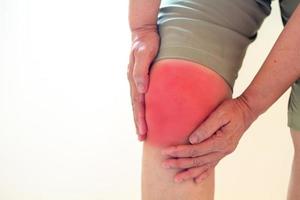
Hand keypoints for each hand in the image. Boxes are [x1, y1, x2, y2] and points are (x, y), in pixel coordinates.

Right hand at [127, 25, 159, 140]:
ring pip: (138, 103)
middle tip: (141, 138)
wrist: (143, 31)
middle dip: (138, 123)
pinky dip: (143, 106)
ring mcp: (137, 80)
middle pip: (136, 106)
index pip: (137, 103)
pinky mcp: (142, 77)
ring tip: (142, 130)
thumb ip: (141, 71)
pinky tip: (147, 112)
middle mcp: (134, 82)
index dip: (139, 118)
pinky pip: (143, 95)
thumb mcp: (143, 53)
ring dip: (140, 117)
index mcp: (134, 79)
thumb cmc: (145, 42)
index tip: (142, 132)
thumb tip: (142, 89)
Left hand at [161, 96, 258, 182]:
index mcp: (221, 141)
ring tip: (177, 178)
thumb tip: (192, 140)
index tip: (167, 151)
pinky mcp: (223, 152)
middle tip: (165, 165)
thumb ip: (206, 127)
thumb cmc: (232, 109)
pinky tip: (196, 180)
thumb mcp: (220, 114)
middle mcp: (223, 150)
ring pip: (204, 166)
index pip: (196, 149)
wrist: (246, 111)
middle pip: (198, 160)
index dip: (181, 151)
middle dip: (180, 163)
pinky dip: (203, 174)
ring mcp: (224, 153)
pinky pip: (212, 166)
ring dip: (189, 172)